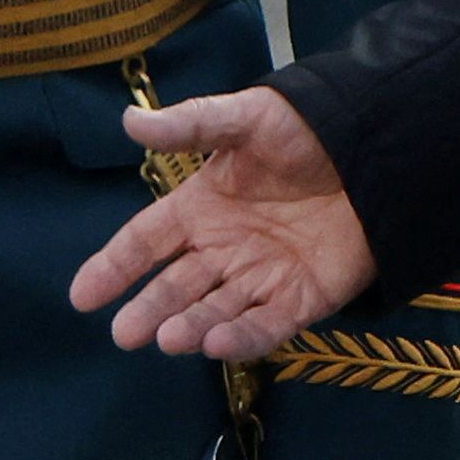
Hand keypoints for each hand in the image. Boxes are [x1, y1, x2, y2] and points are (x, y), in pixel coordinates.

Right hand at [66, 87, 376, 359]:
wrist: (377, 145)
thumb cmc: (307, 128)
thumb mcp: (246, 117)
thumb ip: (190, 124)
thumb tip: (130, 120)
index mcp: (203, 207)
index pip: (147, 241)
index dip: (114, 266)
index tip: (82, 296)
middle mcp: (224, 247)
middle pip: (176, 285)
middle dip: (149, 309)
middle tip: (124, 333)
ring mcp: (261, 276)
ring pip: (215, 310)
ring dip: (190, 326)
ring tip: (167, 338)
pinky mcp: (301, 298)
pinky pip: (266, 325)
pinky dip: (241, 337)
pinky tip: (216, 342)